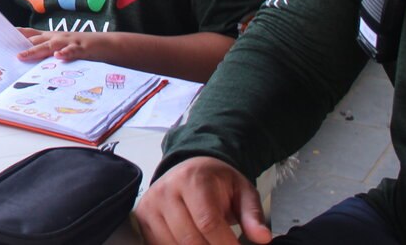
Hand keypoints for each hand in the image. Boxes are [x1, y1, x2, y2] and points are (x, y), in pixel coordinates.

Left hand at [17, 27, 101, 61]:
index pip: (30, 34)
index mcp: (51, 37)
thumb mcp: (62, 47)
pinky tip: (59, 57)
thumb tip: (29, 59)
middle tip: (3, 50)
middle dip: (19, 45)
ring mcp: (69, 42)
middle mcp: (57, 37)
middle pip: (35, 41)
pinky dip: (65, 54)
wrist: (106, 44)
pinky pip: (72, 51)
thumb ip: (47, 52)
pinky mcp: (82, 48)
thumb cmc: (81, 47)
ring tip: (22, 56)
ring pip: (49, 46)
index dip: (15, 34)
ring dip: (35, 51)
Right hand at [134, 157, 272, 244]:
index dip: (225, 244)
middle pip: (189, 238)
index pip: (207, 222)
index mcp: (193, 180)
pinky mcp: (142, 216)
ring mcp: (151, 204)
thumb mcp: (242, 191)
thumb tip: (263, 238)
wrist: (190, 167)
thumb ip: (252, 215)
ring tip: (210, 243)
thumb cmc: (218, 182)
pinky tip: (191, 243)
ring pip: (173, 244)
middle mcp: (167, 190)